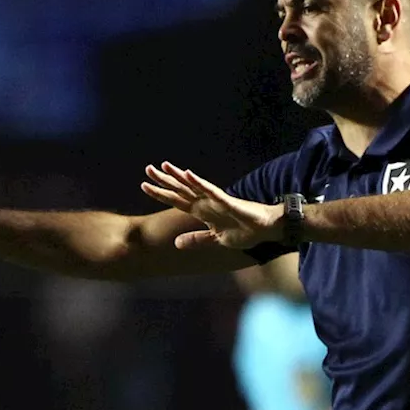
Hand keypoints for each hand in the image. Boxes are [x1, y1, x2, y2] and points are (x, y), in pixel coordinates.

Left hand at [141, 161, 283, 249]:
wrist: (265, 230)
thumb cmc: (243, 231)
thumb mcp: (215, 239)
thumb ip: (196, 239)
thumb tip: (176, 243)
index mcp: (201, 211)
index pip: (176, 200)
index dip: (160, 193)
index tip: (144, 186)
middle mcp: (206, 202)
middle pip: (181, 189)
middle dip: (164, 180)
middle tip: (147, 169)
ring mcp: (216, 200)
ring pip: (193, 186)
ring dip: (179, 176)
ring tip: (164, 166)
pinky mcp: (228, 202)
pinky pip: (211, 191)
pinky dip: (199, 183)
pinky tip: (189, 174)